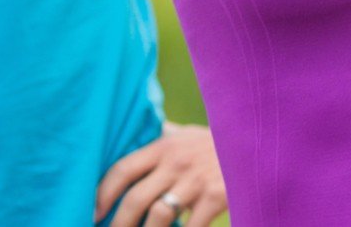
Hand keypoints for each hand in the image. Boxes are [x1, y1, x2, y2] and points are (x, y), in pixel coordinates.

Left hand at [96, 123, 226, 225]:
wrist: (258, 142)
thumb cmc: (215, 143)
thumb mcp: (185, 135)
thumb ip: (160, 138)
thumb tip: (134, 134)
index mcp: (162, 146)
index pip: (122, 170)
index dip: (103, 193)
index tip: (92, 211)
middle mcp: (176, 162)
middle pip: (136, 198)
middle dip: (119, 222)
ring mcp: (196, 180)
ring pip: (160, 215)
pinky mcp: (218, 196)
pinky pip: (192, 226)